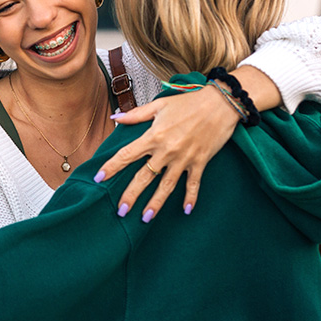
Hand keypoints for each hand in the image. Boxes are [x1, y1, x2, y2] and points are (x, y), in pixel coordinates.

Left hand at [95, 66, 281, 219]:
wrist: (220, 103)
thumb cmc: (189, 102)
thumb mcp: (160, 105)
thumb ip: (136, 114)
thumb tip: (115, 118)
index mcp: (154, 136)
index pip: (127, 155)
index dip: (112, 167)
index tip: (99, 178)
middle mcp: (167, 151)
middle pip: (144, 177)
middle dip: (131, 195)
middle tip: (121, 211)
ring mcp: (184, 159)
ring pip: (166, 186)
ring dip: (156, 203)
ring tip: (146, 218)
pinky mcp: (200, 162)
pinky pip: (193, 184)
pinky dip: (191, 197)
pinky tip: (187, 210)